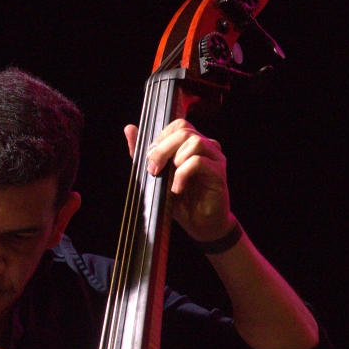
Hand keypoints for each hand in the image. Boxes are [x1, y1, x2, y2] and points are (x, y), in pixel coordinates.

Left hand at [124, 120, 235, 243]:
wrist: (201, 224)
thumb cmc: (180, 200)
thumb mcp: (156, 175)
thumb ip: (143, 153)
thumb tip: (129, 129)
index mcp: (192, 144)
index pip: (178, 125)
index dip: (161, 138)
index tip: (150, 159)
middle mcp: (207, 146)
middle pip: (184, 130)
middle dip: (163, 149)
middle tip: (154, 170)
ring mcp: (215, 158)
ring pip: (194, 142)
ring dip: (175, 160)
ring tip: (169, 180)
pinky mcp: (218, 173)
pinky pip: (198, 162)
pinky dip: (182, 174)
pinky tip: (177, 188)